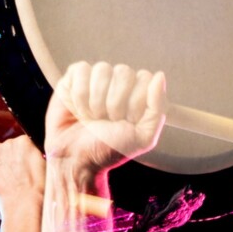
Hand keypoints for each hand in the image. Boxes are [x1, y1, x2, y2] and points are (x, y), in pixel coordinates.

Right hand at [0, 130, 44, 222]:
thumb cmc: (4, 206)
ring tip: (28, 175)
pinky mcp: (24, 142)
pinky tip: (34, 170)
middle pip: (1, 150)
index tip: (4, 176)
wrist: (22, 204)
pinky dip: (33, 156)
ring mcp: (8, 144)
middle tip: (17, 175)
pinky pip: (29, 147)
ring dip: (21, 158)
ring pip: (16, 148)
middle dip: (7, 160)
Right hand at [45, 61, 165, 176]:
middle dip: (115, 103)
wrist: (75, 161)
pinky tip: (78, 109)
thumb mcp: (143, 138)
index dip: (135, 102)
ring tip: (92, 117)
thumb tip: (159, 77)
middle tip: (107, 121)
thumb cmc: (107, 151)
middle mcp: (116, 84)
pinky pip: (81, 70)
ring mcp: (95, 80)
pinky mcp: (73, 79)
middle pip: (124, 72)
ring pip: (102, 70)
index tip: (126, 121)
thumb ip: (157, 108)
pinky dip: (79, 94)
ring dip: (96, 101)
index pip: (144, 77)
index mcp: (135, 95)